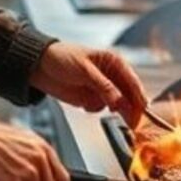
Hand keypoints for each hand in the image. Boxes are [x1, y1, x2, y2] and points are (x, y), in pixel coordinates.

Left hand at [30, 42, 147, 126]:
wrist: (39, 66)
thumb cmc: (62, 57)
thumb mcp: (85, 70)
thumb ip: (104, 87)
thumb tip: (120, 102)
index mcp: (114, 62)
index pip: (132, 82)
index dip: (139, 98)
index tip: (141, 112)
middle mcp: (111, 76)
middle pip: (128, 96)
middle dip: (129, 109)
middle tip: (131, 122)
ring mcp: (102, 88)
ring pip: (116, 104)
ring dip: (111, 109)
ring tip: (100, 108)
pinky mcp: (91, 98)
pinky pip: (100, 109)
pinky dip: (94, 109)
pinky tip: (83, 104)